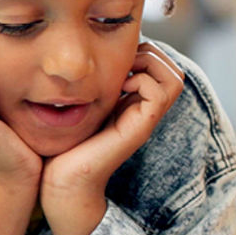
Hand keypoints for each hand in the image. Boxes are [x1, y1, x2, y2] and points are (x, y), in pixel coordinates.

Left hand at [40, 42, 184, 234]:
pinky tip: (117, 88)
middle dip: (150, 54)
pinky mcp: (139, 129)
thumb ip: (91, 85)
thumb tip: (85, 56)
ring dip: (149, 65)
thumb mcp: (78, 106)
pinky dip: (141, 80)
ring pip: (174, 77)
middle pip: (173, 69)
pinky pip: (159, 92)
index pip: (160, 65)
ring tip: (121, 73)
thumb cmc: (62, 146)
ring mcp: (145, 120)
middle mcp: (145, 111)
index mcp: (133, 104)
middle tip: (120, 62)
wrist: (61, 183)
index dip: (144, 51)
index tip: (113, 57)